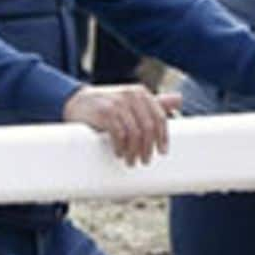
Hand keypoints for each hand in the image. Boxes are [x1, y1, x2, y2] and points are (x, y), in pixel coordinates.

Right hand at [63, 84, 181, 166]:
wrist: (75, 102)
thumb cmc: (106, 105)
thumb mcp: (131, 102)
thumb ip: (153, 103)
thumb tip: (179, 100)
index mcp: (141, 94)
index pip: (159, 118)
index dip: (163, 137)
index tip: (162, 152)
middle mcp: (132, 96)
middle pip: (149, 127)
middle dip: (148, 148)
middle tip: (144, 161)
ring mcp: (118, 103)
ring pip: (135, 133)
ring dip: (134, 151)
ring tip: (131, 161)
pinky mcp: (104, 113)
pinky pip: (119, 133)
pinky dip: (121, 147)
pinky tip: (119, 153)